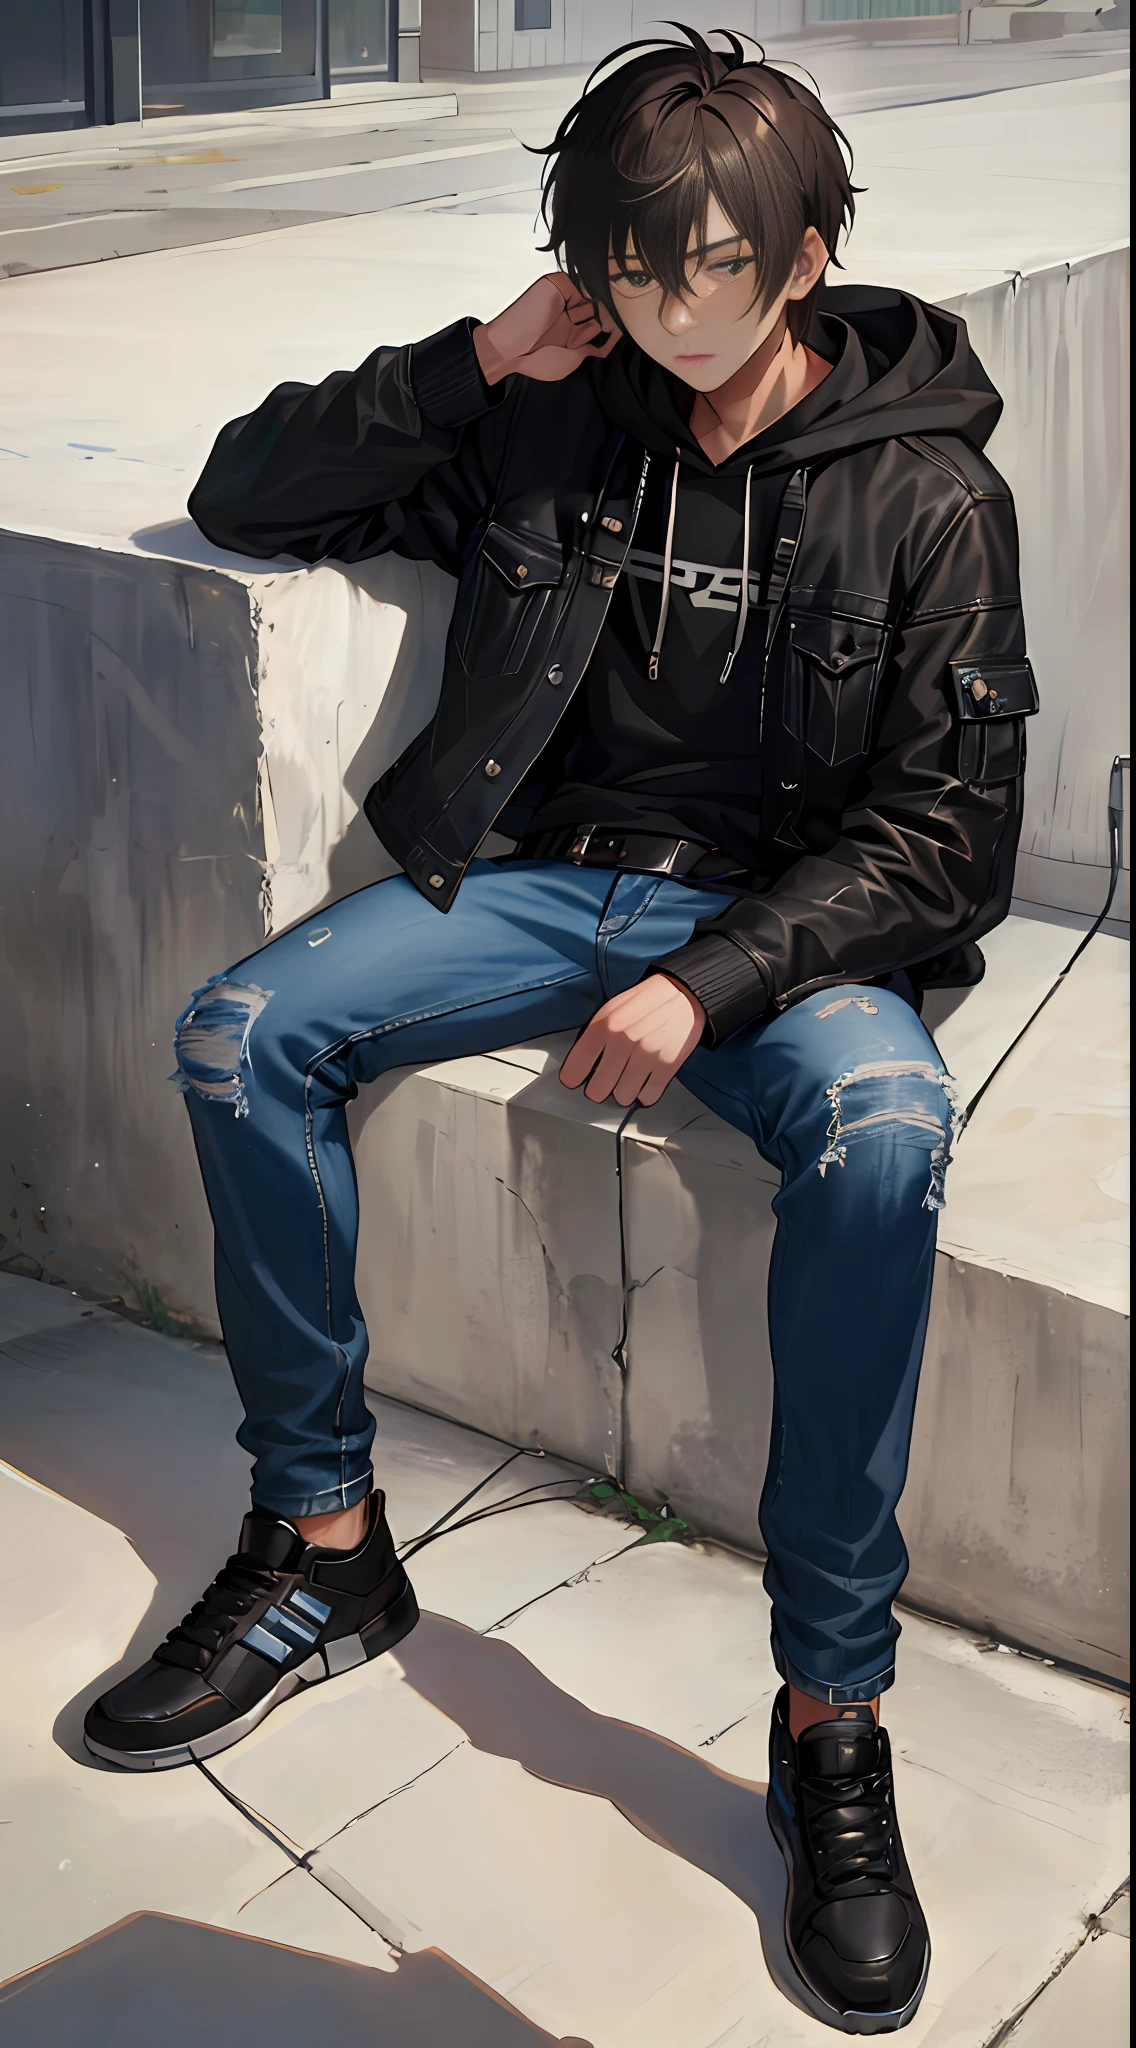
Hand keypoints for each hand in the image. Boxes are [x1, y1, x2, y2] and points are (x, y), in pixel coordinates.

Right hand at [473, 273, 618, 386]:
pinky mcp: (559, 285)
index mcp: (571, 335)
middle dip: (605, 321)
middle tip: (603, 328)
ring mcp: (565, 300)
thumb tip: (613, 337)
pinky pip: (581, 286)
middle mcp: (570, 316)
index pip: (599, 328)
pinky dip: (584, 299)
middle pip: (600, 312)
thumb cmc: (536, 359)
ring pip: (593, 300)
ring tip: (579, 325)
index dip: (611, 331)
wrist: (509, 346)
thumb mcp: (571, 361)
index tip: (617, 334)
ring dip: (593, 313)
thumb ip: (593, 348)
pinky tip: (577, 311)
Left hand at [559, 975, 706, 1108]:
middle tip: (605, 1081)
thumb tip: (579, 1065)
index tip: (575, 1080)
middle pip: (598, 1090)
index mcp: (605, 1024)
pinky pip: (648, 1096)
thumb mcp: (612, 1008)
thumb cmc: (645, 1003)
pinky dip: (646, 1093)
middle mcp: (624, 1041)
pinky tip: (645, 1080)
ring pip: (622, 1097)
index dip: (573, 1077)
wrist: (683, 994)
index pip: (577, 1066)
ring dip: (624, 1091)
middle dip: (600, 1088)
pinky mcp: (667, 1066)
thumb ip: (594, 1034)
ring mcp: (647, 1055)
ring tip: (629, 1078)